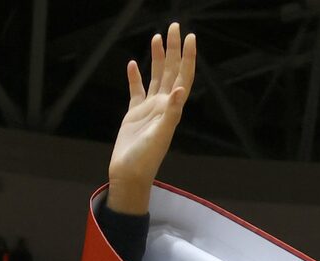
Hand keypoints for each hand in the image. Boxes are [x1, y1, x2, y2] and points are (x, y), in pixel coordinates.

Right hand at [106, 23, 194, 215]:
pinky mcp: (134, 114)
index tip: (190, 37)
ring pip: (155, 77)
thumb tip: (181, 89)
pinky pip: (136, 90)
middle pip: (170, 71)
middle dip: (173, 49)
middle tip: (174, 27)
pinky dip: (135, 77)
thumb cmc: (145, 159)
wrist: (128, 175)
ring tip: (157, 38)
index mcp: (172, 108)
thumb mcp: (160, 135)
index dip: (188, 57)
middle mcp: (163, 105)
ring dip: (157, 58)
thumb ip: (172, 112)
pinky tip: (132, 64)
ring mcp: (149, 109)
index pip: (183, 77)